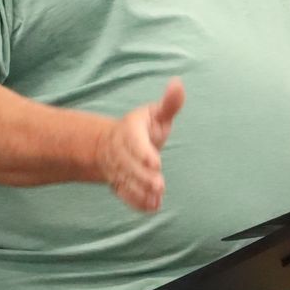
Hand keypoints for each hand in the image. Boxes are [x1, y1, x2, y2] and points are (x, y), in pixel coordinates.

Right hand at [100, 78, 183, 210]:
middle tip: (160, 185)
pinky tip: (152, 207)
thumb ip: (169, 104)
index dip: (143, 153)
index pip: (133, 142)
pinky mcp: (118, 183)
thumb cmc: (142, 128)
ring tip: (157, 198)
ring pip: (125, 180)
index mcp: (129, 130)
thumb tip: (178, 82)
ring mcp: (116, 168)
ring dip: (140, 191)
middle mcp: (119, 150)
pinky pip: (123, 194)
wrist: (111, 145)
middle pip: (129, 165)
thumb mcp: (156, 113)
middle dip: (143, 176)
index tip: (156, 163)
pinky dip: (135, 202)